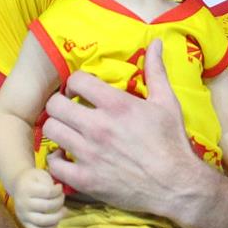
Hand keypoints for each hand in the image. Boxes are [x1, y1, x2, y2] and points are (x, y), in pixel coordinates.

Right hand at [10, 166, 66, 227]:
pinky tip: (56, 222)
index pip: (48, 192)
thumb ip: (49, 182)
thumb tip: (58, 194)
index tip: (60, 187)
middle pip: (47, 207)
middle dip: (59, 202)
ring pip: (42, 221)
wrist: (17, 185)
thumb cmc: (32, 179)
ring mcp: (23, 215)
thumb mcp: (40, 174)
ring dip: (57, 217)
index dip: (58, 191)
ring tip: (63, 211)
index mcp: (27, 189)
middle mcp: (23, 203)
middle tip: (62, 197)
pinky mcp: (24, 223)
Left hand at [43, 39, 202, 216]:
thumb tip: (157, 42)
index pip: (77, 80)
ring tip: (67, 131)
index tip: (81, 91)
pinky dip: (57, 160)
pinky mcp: (86, 179)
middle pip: (55, 105)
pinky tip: (67, 157)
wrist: (176, 185)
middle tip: (69, 110)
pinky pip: (53, 164)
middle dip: (60, 104)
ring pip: (51, 130)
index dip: (76, 83)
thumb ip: (156, 71)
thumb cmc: (172, 142)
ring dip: (57, 128)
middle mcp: (98, 126)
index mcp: (117, 105)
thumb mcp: (167, 102)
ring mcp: (89, 154)